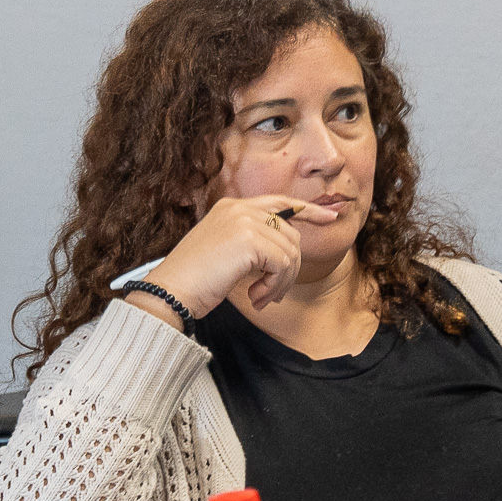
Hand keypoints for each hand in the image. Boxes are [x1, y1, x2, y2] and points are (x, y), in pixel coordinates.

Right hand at [140, 195, 340, 319]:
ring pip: (290, 253)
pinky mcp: (249, 240)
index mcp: (232, 207)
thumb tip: (288, 253)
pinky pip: (283, 265)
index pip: (280, 203)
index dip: (308, 210)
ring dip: (280, 283)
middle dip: (289, 269)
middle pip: (291, 235)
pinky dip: (274, 286)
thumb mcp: (225, 252)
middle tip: (270, 294)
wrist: (170, 291)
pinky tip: (255, 296)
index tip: (331, 216)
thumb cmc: (194, 279)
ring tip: (261, 297)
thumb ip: (253, 243)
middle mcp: (239, 208)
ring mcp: (244, 222)